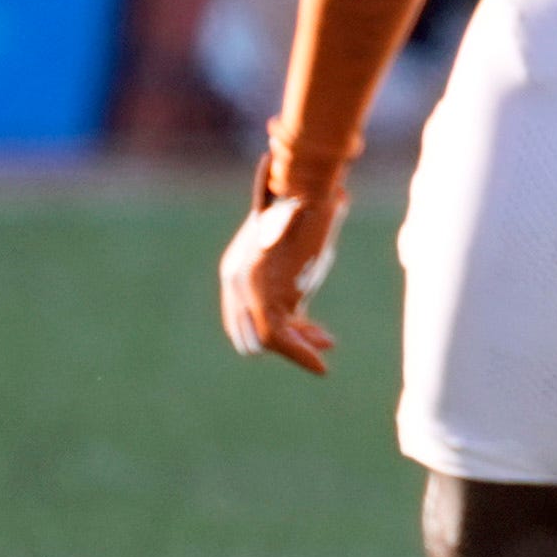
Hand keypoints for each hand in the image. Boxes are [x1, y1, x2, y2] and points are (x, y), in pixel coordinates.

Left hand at [219, 163, 342, 374]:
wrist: (308, 191)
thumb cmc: (308, 206)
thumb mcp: (294, 241)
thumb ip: (294, 262)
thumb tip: (313, 263)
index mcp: (236, 268)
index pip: (243, 316)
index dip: (274, 332)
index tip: (307, 333)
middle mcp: (236, 281)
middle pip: (251, 332)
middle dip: (286, 345)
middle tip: (318, 348)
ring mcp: (249, 290)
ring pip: (266, 339)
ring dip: (296, 353)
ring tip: (319, 362)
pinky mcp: (266, 296)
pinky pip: (280, 337)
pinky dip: (301, 355)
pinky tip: (320, 364)